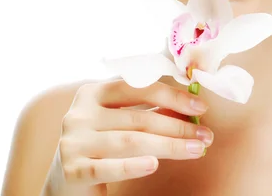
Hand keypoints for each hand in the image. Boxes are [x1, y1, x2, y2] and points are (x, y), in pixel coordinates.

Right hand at [42, 80, 211, 195]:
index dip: (172, 96)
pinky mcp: (72, 170)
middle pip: (139, 118)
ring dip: (169, 146)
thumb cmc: (101, 146)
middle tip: (206, 135)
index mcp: (93, 93)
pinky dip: (133, 166)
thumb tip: (191, 108)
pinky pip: (108, 167)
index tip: (200, 107)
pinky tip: (155, 165)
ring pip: (130, 141)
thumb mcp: (121, 122)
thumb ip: (148, 111)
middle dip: (178, 126)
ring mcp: (73, 142)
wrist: (65, 183)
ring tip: (196, 150)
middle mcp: (79, 114)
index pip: (138, 89)